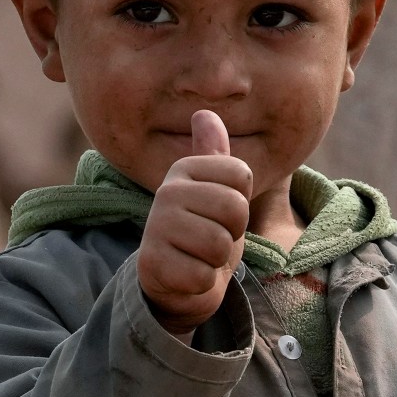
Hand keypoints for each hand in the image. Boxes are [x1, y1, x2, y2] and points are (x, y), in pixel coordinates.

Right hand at [137, 110, 251, 333]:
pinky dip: (202, 282)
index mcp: (184, 169)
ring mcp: (156, 227)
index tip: (222, 213)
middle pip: (234, 208)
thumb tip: (204, 113)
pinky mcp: (153, 264)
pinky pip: (204, 274)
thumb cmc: (202, 233)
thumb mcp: (214, 191)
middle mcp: (166, 192)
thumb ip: (214, 155)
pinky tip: (188, 276)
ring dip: (217, 259)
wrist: (176, 283)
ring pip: (220, 244)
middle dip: (232, 232)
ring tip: (200, 256)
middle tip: (214, 238)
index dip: (242, 201)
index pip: (242, 174)